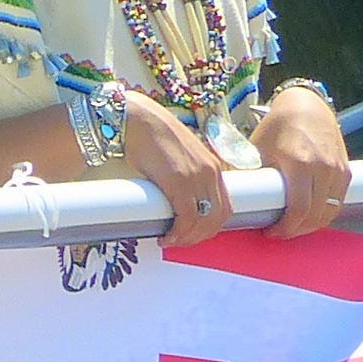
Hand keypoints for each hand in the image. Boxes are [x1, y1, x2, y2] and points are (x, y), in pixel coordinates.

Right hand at [123, 96, 237, 246]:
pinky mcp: (178, 180)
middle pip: (218, 217)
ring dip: (188, 237)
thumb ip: (185, 173)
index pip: (225, 207)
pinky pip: (186, 216)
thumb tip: (176, 196)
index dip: (212, 226)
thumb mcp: (178, 156)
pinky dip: (179, 231)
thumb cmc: (151, 136)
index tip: (193, 233)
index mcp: (213, 167)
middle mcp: (210, 173)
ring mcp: (196, 177)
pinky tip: (166, 236)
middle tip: (181, 242)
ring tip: (170, 240)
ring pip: (203, 220)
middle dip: (200, 236)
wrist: (137, 119)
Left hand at [253, 85, 352, 238]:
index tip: (272, 232)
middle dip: (297, 229)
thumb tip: (229, 198)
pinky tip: (308, 215)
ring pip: (330, 211)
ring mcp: (338, 170)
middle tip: (280, 232)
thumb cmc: (277, 128)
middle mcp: (323, 168)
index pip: (299, 209)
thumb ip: (248, 174)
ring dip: (312, 224)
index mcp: (300, 164)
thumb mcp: (257, 149)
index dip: (286, 227)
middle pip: (316, 215)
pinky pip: (338, 202)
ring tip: (293, 226)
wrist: (306, 107)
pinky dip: (324, 213)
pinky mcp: (346, 172)